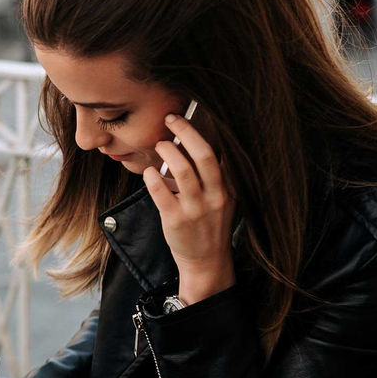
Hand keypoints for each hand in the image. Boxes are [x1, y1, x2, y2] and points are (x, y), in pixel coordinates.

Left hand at [142, 112, 235, 303]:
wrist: (206, 261)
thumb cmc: (209, 225)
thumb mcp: (222, 199)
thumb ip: (213, 176)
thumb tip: (192, 143)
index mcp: (228, 187)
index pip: (218, 153)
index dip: (201, 130)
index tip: (186, 115)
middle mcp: (215, 195)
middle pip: (204, 155)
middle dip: (186, 131)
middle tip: (170, 119)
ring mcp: (196, 208)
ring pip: (183, 170)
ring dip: (168, 151)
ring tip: (160, 144)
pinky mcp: (176, 220)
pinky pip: (161, 192)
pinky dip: (152, 177)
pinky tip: (148, 172)